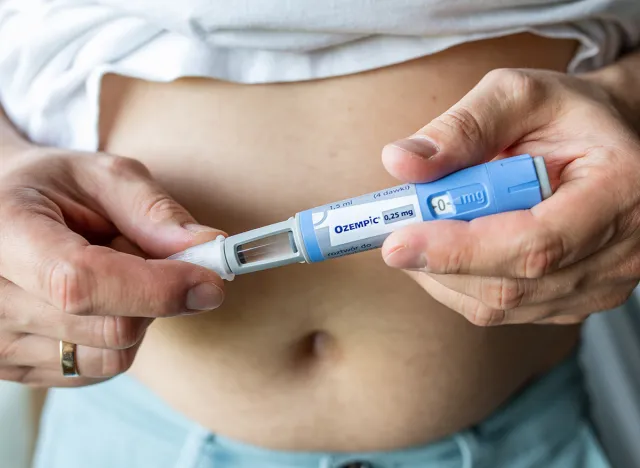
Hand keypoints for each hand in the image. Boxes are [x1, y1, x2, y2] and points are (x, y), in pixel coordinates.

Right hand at [0, 147, 224, 386]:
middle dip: (155, 294)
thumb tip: (211, 248)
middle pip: (111, 328)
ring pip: (112, 356)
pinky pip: (97, 371)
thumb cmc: (50, 188)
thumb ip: (154, 211)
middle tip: (138, 252)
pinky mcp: (14, 370)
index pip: (82, 282)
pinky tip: (95, 303)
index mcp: (3, 234)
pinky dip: (117, 338)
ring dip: (137, 317)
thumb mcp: (101, 177)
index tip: (211, 281)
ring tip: (107, 273)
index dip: (157, 288)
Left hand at [380, 68, 639, 325]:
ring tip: (424, 231)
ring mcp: (600, 286)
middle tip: (392, 235)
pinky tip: (448, 249)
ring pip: (500, 305)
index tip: (397, 242)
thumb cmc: (565, 116)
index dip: (460, 250)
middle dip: (438, 263)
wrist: (605, 142)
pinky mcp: (576, 302)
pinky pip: (503, 310)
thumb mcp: (518, 96)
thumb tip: (401, 163)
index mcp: (618, 190)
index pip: (534, 243)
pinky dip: (459, 282)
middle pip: (512, 285)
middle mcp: (620, 251)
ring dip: (443, 273)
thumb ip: (462, 127)